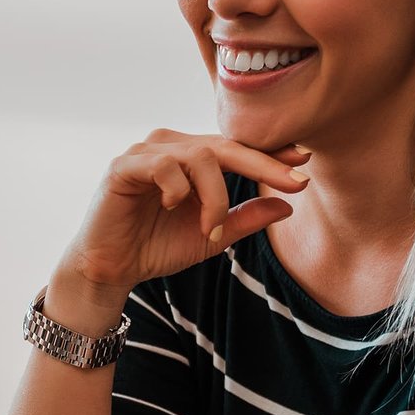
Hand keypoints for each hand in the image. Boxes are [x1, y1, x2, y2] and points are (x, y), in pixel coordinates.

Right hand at [62, 131, 309, 305]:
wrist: (111, 269)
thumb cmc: (156, 248)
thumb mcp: (211, 237)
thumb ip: (245, 220)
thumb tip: (287, 208)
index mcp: (190, 158)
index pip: (236, 148)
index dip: (269, 153)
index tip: (304, 160)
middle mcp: (170, 146)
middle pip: (225, 145)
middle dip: (263, 164)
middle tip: (293, 183)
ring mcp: (146, 152)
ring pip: (200, 156)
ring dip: (215, 196)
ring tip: (211, 227)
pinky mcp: (124, 166)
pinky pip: (164, 165)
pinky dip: (178, 189)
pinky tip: (173, 208)